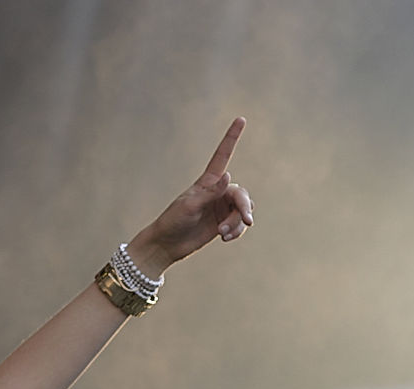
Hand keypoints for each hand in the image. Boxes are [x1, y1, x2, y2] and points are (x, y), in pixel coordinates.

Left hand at [128, 117, 254, 272]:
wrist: (167, 245)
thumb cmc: (173, 221)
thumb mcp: (190, 206)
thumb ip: (210, 193)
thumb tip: (229, 175)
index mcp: (207, 182)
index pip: (223, 155)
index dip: (232, 137)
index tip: (240, 119)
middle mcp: (217, 192)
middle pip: (241, 194)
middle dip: (244, 208)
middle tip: (247, 222)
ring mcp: (221, 208)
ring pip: (243, 210)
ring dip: (237, 223)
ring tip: (222, 234)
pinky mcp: (224, 224)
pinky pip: (240, 225)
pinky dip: (236, 232)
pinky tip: (225, 239)